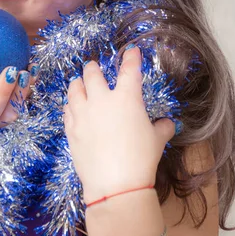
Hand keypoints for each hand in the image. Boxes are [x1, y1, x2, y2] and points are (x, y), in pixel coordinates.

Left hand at [63, 46, 174, 204]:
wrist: (115, 184)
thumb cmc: (141, 158)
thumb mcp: (157, 140)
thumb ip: (162, 127)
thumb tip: (168, 123)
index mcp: (126, 97)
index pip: (130, 69)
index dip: (131, 57)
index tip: (131, 51)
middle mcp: (101, 99)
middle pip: (92, 73)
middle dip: (93, 68)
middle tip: (94, 67)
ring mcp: (83, 113)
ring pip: (74, 89)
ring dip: (78, 83)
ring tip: (79, 82)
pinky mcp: (71, 128)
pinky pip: (67, 110)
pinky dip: (70, 105)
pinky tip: (71, 107)